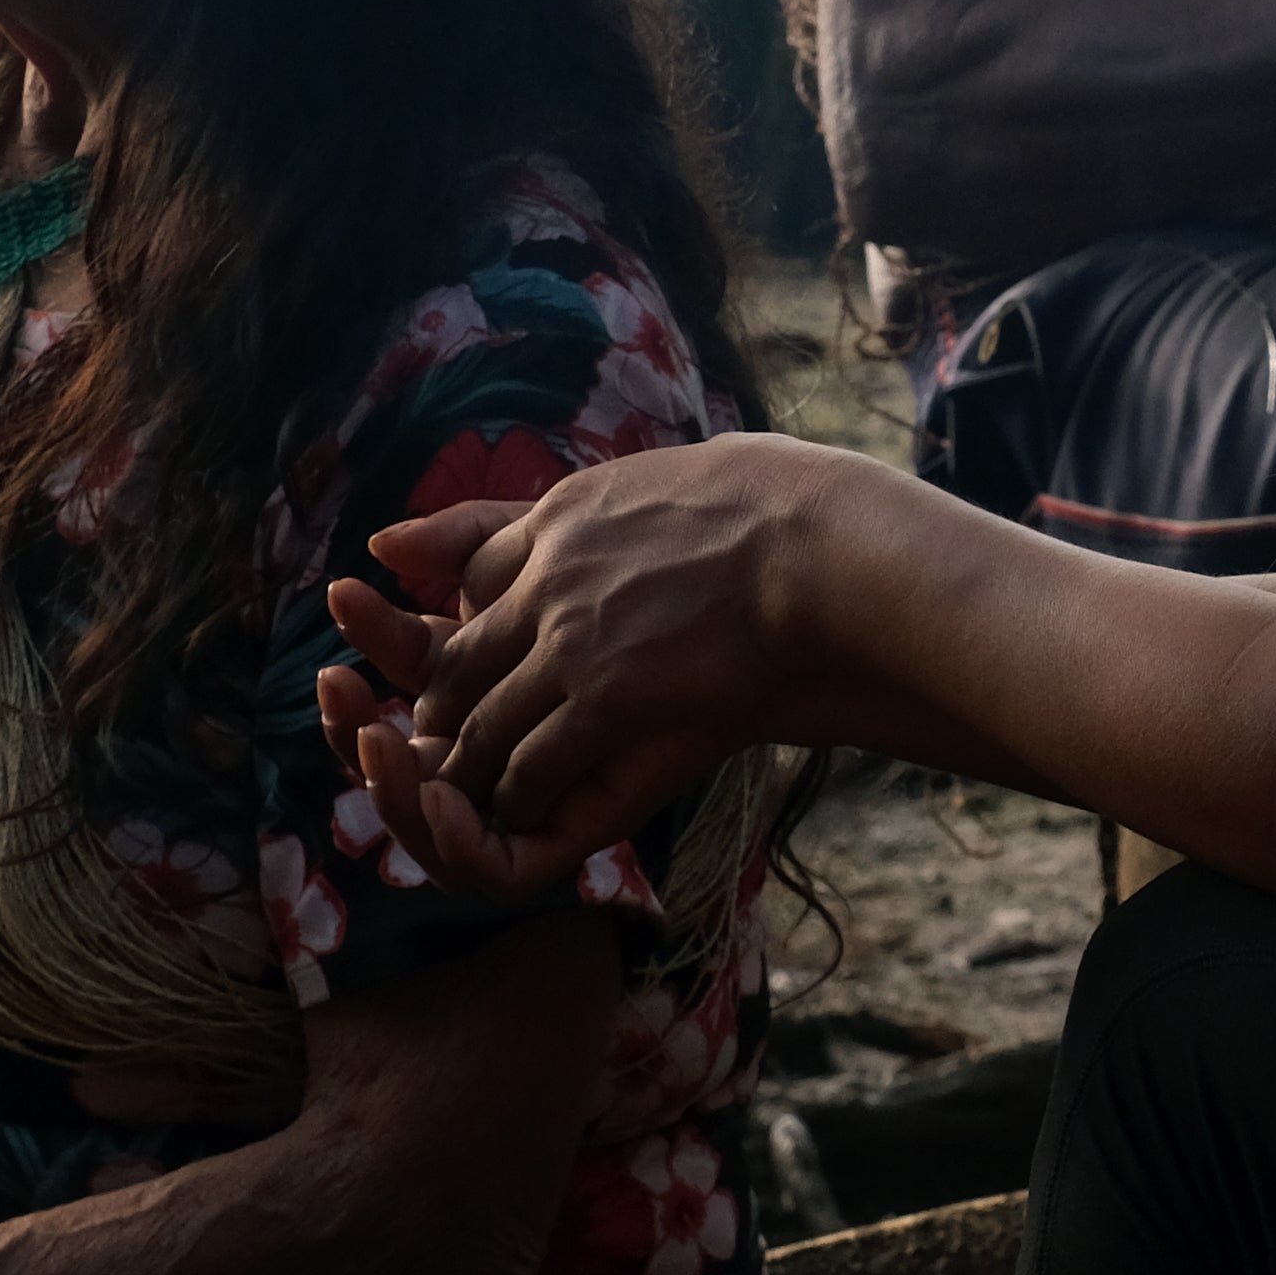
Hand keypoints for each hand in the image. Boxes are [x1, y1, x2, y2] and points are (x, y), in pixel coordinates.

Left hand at [320, 434, 866, 884]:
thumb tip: (670, 466)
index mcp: (567, 515)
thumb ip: (647, 483)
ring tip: (484, 795)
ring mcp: (570, 640)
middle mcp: (550, 575)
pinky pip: (530, 766)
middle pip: (458, 658)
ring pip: (482, 724)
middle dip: (451, 709)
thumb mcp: (695, 464)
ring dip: (477, 768)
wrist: (824, 549)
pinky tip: (531, 810)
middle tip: (456, 745)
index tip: (487, 660)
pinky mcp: (605, 700)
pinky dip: (519, 798)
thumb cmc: (787, 509)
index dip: (471, 626)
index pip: (475, 576)